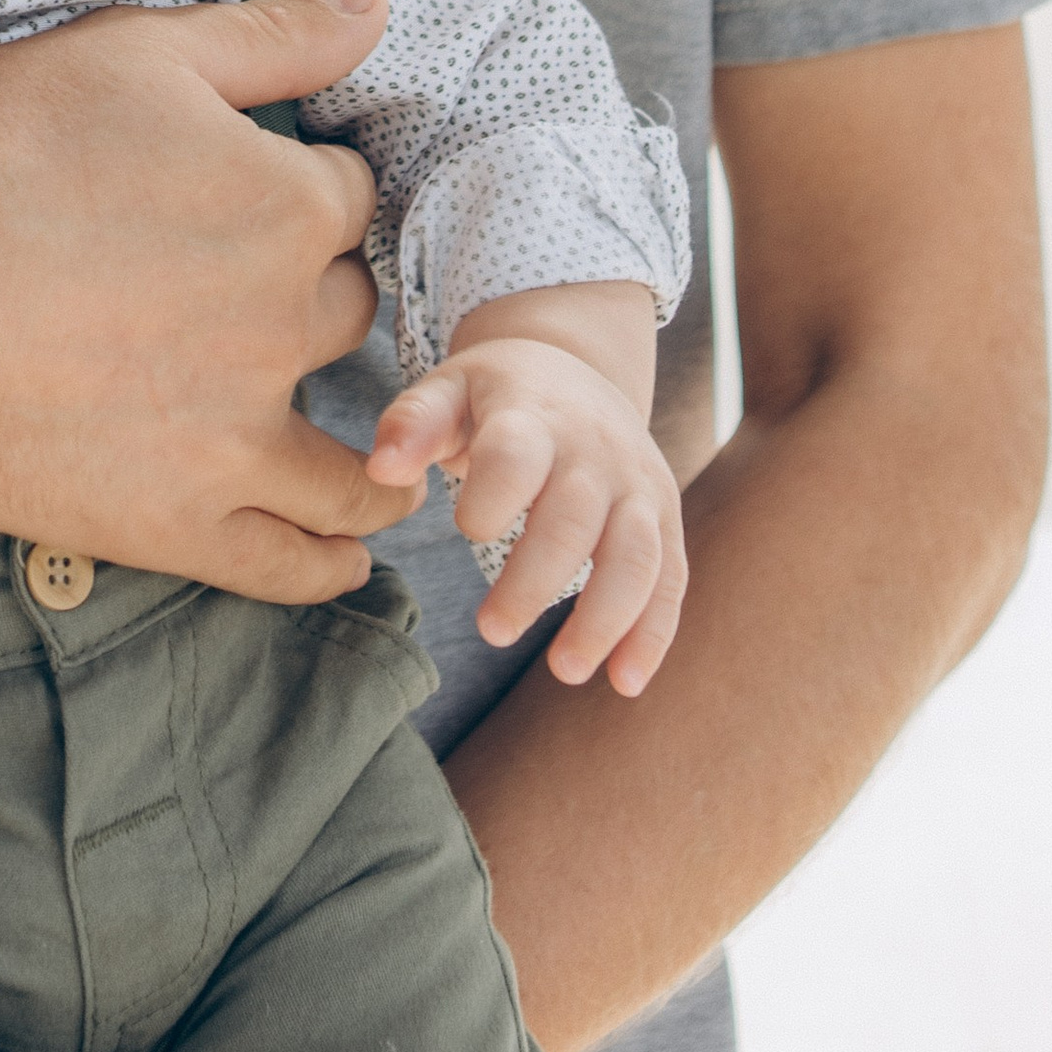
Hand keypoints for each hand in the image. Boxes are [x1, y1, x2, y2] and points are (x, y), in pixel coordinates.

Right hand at [0, 0, 410, 603]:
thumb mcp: (135, 52)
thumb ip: (272, 34)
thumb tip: (376, 3)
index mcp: (285, 205)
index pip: (343, 192)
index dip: (302, 181)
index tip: (252, 186)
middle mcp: (281, 325)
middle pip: (345, 307)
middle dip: (314, 289)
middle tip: (248, 287)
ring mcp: (232, 436)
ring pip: (351, 455)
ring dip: (374, 444)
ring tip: (369, 447)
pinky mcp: (173, 520)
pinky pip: (290, 561)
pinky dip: (331, 562)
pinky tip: (343, 559)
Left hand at [371, 335, 685, 694]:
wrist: (577, 369)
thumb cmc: (495, 395)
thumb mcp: (447, 390)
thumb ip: (412, 424)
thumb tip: (381, 469)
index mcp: (533, 414)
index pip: (517, 455)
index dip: (494, 495)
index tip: (467, 529)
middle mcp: (595, 450)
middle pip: (574, 519)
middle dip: (536, 580)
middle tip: (492, 633)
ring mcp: (637, 485)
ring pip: (636, 555)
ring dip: (606, 617)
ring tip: (564, 671)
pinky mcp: (663, 517)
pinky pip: (669, 577)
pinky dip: (654, 633)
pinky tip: (625, 681)